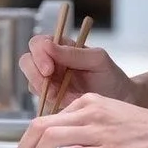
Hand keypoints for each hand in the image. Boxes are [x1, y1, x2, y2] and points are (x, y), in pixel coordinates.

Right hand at [20, 35, 137, 111]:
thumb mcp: (97, 60)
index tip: (49, 69)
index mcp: (62, 47)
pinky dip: (45, 102)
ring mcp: (49, 81)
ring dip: (41, 89)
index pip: (38, 43)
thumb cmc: (111, 76)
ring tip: (60, 97)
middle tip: (51, 86)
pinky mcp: (50, 99)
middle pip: (27, 61)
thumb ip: (74, 53)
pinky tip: (61, 104)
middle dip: (34, 73)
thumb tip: (48, 45)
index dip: (39, 55)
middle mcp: (52, 62)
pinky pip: (38, 99)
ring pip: (30, 81)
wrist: (120, 102)